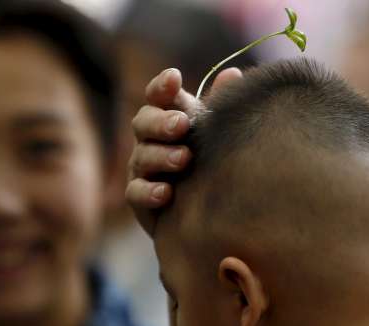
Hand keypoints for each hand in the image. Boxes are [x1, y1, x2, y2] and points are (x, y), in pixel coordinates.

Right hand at [125, 67, 242, 234]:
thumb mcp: (216, 133)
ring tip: (184, 159)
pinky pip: (135, 193)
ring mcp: (142, 169)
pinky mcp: (141, 199)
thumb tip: (233, 73)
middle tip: (181, 125)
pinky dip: (149, 192)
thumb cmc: (211, 161)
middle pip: (143, 122)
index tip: (174, 78)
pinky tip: (166, 193)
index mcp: (168, 117)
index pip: (158, 96)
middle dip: (160, 122)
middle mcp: (150, 140)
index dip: (162, 86)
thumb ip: (221, 105)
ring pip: (141, 157)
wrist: (207, 209)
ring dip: (161, 156)